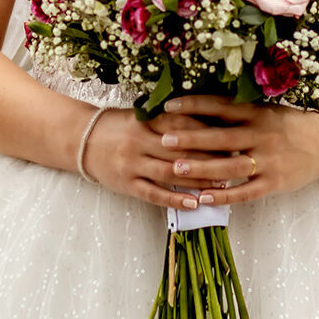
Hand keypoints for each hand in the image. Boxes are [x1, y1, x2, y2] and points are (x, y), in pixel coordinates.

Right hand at [80, 109, 236, 209]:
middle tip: (236, 161)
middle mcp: (139, 141)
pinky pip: (154, 193)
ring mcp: (132, 164)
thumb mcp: (141, 115)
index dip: (208, 131)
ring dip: (199, 179)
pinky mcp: (127, 184)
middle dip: (211, 156)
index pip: (182, 124)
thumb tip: (208, 123)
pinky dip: (175, 198)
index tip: (231, 135)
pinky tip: (194, 203)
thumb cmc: (118, 126)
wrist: (81, 140)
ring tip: (222, 184)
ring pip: (171, 173)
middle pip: (181, 150)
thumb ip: (168, 119)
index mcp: (145, 120)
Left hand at [149, 96, 318, 204]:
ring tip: (175, 169)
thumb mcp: (267, 110)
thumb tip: (199, 108)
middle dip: (191, 139)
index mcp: (257, 113)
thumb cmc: (289, 125)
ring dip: (201, 169)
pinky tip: (202, 198)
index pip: (220, 106)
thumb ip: (238, 112)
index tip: (168, 105)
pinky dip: (223, 196)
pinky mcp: (274, 182)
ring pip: (229, 167)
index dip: (194, 105)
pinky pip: (245, 192)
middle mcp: (261, 135)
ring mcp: (268, 160)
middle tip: (164, 139)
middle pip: (220, 138)